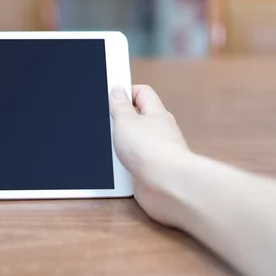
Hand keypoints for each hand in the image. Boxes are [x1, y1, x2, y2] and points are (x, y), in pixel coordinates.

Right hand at [109, 85, 192, 225]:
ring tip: (111, 148)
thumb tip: (117, 90)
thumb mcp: (126, 120)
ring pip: (134, 142)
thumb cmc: (152, 150)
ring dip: (121, 145)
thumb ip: (119, 105)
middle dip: (120, 122)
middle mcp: (159, 130)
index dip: (125, 92)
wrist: (168, 186)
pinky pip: (134, 163)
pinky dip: (124, 165)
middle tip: (107, 125)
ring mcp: (156, 152)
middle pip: (137, 118)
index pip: (141, 93)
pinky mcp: (151, 171)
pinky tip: (117, 167)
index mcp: (155, 112)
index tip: (109, 98)